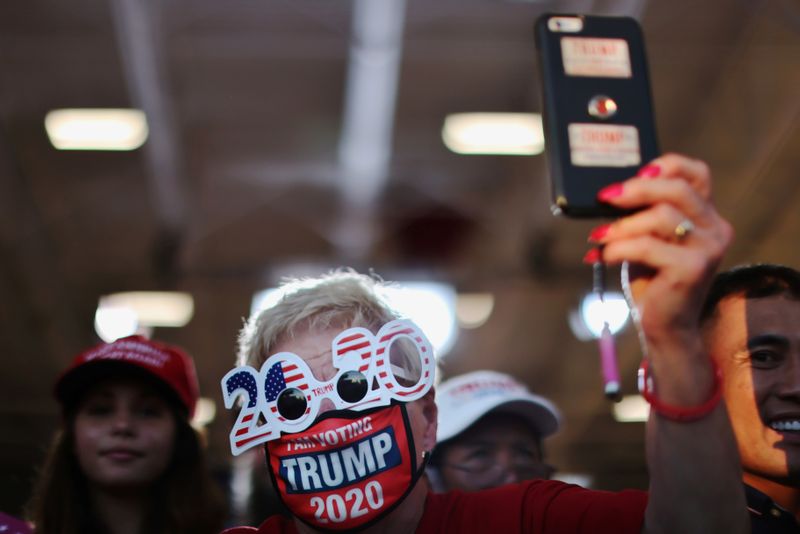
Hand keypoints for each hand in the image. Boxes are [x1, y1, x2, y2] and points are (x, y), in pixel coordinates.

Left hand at [586, 153, 733, 347]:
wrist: (665, 326)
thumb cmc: (652, 279)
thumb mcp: (647, 238)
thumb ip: (641, 214)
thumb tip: (608, 193)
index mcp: (706, 215)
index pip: (697, 173)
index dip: (667, 165)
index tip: (637, 173)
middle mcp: (715, 228)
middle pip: (677, 189)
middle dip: (637, 189)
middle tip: (605, 198)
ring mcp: (708, 248)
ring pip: (662, 216)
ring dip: (622, 225)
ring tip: (598, 237)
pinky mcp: (693, 268)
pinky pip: (648, 246)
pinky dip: (618, 248)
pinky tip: (601, 256)